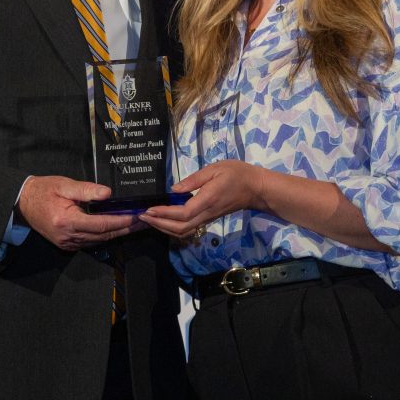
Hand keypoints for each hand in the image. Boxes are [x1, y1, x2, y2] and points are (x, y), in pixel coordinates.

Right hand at [17, 175, 140, 250]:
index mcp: (67, 221)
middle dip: (125, 229)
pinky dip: (104, 235)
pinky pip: (90, 242)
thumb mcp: (64, 185)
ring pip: (99, 240)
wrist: (23, 202)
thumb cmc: (44, 190)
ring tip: (135, 224)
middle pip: (103, 235)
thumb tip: (107, 194)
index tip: (136, 216)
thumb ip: (86, 189)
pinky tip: (116, 228)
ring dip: (117, 232)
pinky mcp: (67, 244)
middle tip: (144, 222)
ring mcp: (67, 243)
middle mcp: (68, 236)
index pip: (101, 224)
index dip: (121, 221)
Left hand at [140, 160, 265, 239]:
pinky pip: (188, 228)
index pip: (183, 213)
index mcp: (208, 199)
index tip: (149, 208)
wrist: (256, 188)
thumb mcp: (215, 169)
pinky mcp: (208, 218)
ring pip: (184, 231)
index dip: (164, 213)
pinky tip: (164, 220)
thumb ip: (194, 179)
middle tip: (143, 215)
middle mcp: (206, 213)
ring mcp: (207, 218)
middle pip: (180, 228)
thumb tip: (174, 189)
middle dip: (159, 224)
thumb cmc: (237, 174)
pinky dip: (173, 228)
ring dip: (165, 228)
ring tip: (150, 219)